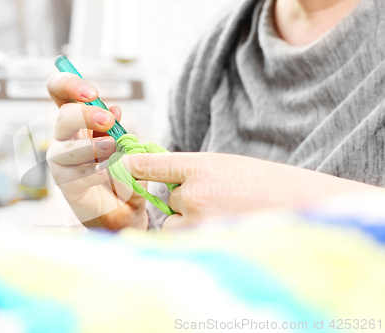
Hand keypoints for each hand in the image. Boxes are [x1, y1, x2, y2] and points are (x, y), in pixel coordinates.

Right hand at [46, 72, 147, 229]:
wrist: (126, 209)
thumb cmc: (123, 172)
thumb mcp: (125, 147)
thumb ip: (117, 129)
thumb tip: (115, 109)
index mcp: (78, 122)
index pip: (60, 93)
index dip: (69, 85)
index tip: (92, 93)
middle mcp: (65, 138)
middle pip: (62, 117)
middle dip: (85, 115)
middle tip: (108, 121)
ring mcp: (62, 161)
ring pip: (66, 148)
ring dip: (92, 146)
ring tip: (114, 149)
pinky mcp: (65, 184)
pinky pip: (76, 175)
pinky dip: (95, 172)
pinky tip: (109, 171)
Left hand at [123, 152, 382, 229]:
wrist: (308, 209)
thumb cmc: (274, 186)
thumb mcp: (232, 166)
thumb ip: (198, 172)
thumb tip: (168, 181)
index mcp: (202, 164)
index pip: (152, 164)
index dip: (134, 167)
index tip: (123, 169)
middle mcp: (194, 192)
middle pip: (166, 200)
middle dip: (180, 203)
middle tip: (214, 202)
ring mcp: (197, 222)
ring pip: (173, 223)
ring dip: (187, 223)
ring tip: (223, 217)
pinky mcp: (204, 245)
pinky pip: (185, 241)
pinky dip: (196, 238)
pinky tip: (223, 229)